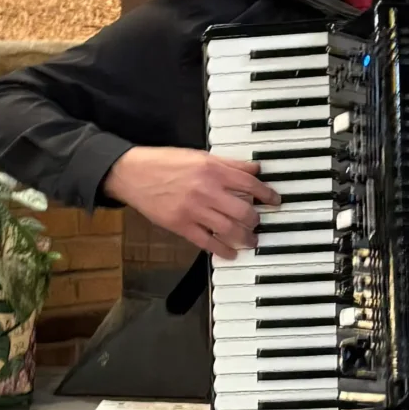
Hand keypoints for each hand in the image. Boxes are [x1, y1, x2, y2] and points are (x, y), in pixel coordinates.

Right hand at [103, 146, 280, 258]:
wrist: (133, 174)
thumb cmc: (164, 163)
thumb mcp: (199, 156)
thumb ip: (228, 164)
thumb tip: (254, 169)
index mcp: (213, 170)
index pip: (250, 184)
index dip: (267, 194)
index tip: (275, 201)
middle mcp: (206, 190)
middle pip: (244, 211)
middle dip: (256, 220)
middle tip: (259, 222)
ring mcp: (194, 210)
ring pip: (230, 230)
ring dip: (245, 238)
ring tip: (251, 240)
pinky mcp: (181, 226)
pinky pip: (208, 242)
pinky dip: (223, 250)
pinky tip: (231, 253)